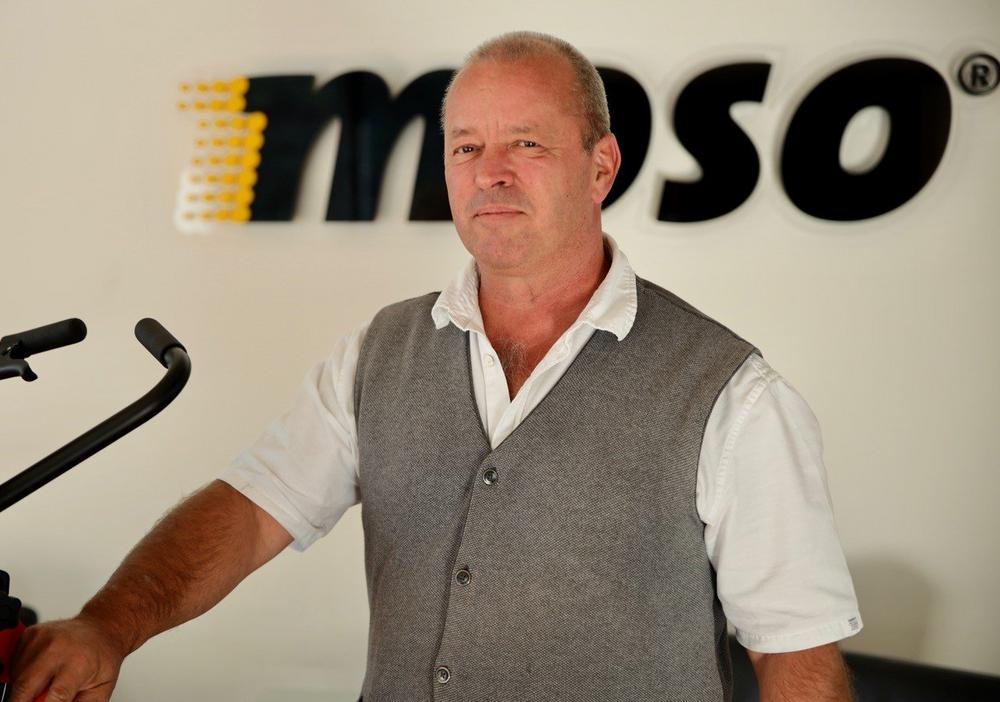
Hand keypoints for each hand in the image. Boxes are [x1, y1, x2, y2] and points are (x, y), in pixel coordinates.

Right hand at [10, 616, 125, 701]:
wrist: (101, 628)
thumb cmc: (103, 657)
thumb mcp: (101, 687)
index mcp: (79, 662)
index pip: (56, 696)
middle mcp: (57, 648)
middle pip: (25, 687)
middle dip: (23, 701)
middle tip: (37, 700)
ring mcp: (41, 638)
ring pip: (17, 677)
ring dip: (25, 688)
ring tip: (47, 683)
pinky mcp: (30, 634)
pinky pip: (15, 664)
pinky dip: (22, 673)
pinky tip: (40, 670)